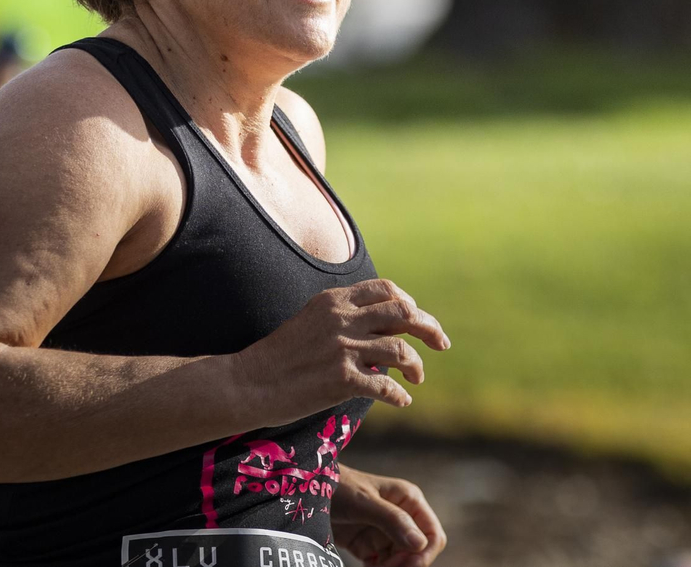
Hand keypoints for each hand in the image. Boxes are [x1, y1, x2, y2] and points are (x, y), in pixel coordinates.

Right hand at [230, 279, 449, 427]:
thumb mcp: (310, 321)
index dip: (410, 304)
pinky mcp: (342, 380)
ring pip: (401, 352)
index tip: (419, 320)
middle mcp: (341, 320)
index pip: (387, 290)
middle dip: (430, 328)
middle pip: (403, 314)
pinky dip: (400, 395)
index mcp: (334, 300)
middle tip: (441, 344)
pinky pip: (386, 386)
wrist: (248, 383)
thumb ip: (343, 317)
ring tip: (416, 378)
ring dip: (416, 367)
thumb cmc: (279, 357)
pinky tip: (401, 401)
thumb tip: (382, 327)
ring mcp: (343, 349)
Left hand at [331, 467, 446, 566]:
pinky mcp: (369, 545)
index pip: (432, 534)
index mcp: (408, 500)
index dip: (424, 554)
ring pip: (402, 562)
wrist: (306, 489)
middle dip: (405, 564)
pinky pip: (383, 565)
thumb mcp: (364, 502)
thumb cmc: (337, 487)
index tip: (406, 564)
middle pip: (418, 552)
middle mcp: (402, 517)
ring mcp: (385, 532)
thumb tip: (420, 543)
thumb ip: (392, 520)